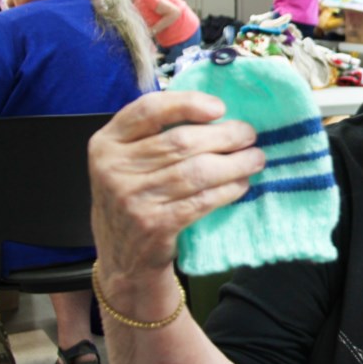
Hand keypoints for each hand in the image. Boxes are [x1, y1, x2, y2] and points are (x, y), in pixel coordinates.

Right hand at [89, 91, 264, 281]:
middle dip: (225, 136)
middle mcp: (113, 168)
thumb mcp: (127, 164)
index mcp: (106, 143)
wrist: (123, 259)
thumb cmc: (134, 199)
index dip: (188, 104)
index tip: (220, 107)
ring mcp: (132, 198)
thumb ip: (155, 136)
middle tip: (249, 135)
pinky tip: (241, 184)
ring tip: (255, 158)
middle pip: (181, 141)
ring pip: (197, 171)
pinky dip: (228, 189)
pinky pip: (202, 199)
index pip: (148, 110)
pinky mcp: (154, 225)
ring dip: (235, 163)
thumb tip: (215, 113)